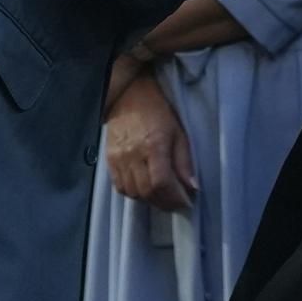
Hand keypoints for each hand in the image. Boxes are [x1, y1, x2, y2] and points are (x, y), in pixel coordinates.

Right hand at [105, 71, 196, 210]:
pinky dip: (134, 194)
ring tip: (162, 197)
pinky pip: (120, 187)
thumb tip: (192, 188)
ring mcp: (118, 159)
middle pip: (147, 192)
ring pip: (133, 193)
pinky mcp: (109, 161)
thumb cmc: (158, 112)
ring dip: (150, 200)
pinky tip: (145, 189)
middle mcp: (133, 155)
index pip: (161, 183)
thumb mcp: (178, 132)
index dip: (174, 199)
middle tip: (176, 204)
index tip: (186, 203)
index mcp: (154, 145)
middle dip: (164, 203)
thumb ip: (184, 161)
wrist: (128, 96)